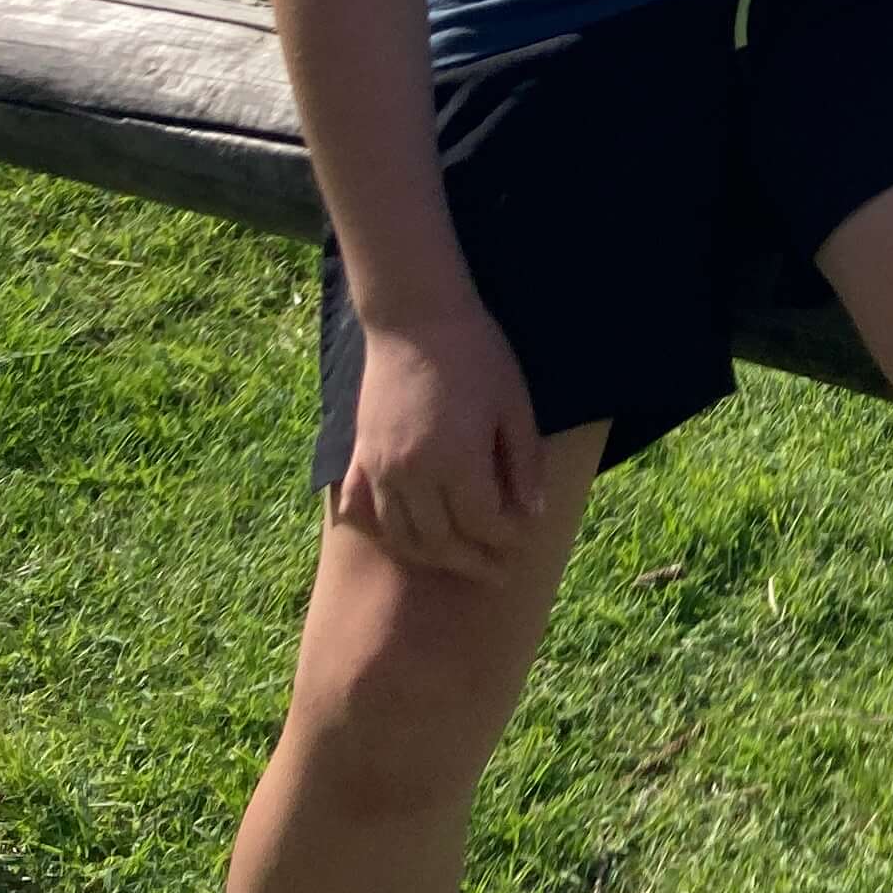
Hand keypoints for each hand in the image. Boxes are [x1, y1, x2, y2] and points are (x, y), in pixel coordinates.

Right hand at [334, 304, 546, 578]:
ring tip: (459, 562)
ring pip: (401, 535)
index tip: (523, 542)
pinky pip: (366, 511)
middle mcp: (411, 475)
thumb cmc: (477, 356)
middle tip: (497, 573)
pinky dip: (385, 533)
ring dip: (431, 556)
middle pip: (440, 540)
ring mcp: (380, 468)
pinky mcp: (360, 456)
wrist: (415, 320)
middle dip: (471, 562)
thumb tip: (531, 516)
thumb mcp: (514, 405)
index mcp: (455, 462)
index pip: (482, 523)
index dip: (505, 539)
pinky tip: (404, 540)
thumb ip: (523, 463)